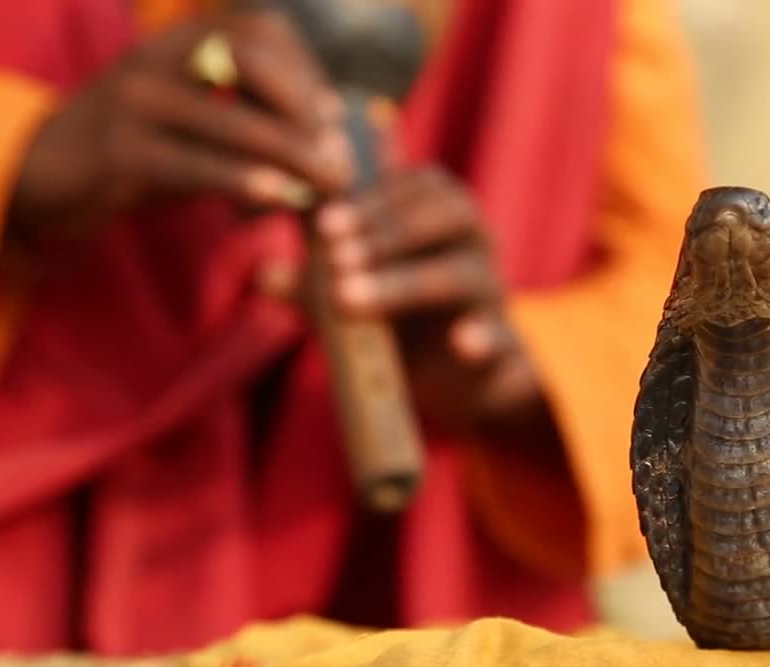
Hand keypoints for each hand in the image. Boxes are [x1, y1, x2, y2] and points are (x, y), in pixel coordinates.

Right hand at [7, 12, 352, 235]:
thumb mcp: (193, 118)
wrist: (41, 177)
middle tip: (339, 156)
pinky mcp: (121, 154)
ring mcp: (135, 102)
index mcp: (178, 39)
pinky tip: (281, 198)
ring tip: (329, 185)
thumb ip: (248, 113)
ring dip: (292, 155)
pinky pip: (196, 165)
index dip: (308, 72)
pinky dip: (246, 181)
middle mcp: (156, 56)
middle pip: (252, 60)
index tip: (333, 118)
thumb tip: (330, 132)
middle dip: (306, 109)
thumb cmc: (136, 152)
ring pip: (232, 120)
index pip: (263, 32)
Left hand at [312, 166, 548, 432]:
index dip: (370, 199)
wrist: (454, 381)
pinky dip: (484, 337)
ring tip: (350, 299)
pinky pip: (503, 336)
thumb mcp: (352, 292)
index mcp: (440, 214)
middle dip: (387, 232)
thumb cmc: (399, 318)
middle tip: (335, 256)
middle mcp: (473, 243)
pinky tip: (462, 343)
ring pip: (462, 274)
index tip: (324, 222)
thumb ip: (316, 279)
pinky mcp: (504, 343)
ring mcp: (492, 292)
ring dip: (406, 282)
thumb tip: (265, 276)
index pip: (416, 184)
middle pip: (447, 215)